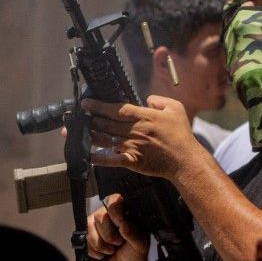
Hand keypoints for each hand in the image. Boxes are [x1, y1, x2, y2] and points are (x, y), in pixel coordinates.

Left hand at [81, 95, 201, 179]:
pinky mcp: (132, 160)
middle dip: (90, 118)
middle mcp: (136, 131)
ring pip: (106, 139)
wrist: (185, 160)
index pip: (117, 109)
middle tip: (77, 115)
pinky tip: (87, 155)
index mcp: (145, 117)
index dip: (100, 105)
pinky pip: (112, 159)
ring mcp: (132, 146)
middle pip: (107, 123)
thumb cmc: (181, 135)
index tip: (86, 103)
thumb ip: (159, 100)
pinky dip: (99, 158)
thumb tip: (146, 99)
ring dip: (90, 134)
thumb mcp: (176, 108)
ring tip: (76, 131)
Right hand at [86, 194, 149, 260]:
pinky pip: (85, 238)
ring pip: (90, 227)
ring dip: (101, 244)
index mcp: (125, 211)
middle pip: (100, 215)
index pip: (115, 200)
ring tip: (112, 250)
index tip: (120, 225)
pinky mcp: (89, 234)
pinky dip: (95, 250)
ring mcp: (97, 224)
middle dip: (108, 234)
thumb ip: (134, 234)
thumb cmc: (135, 252)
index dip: (115, 212)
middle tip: (119, 243)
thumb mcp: (141, 244)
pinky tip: (104, 253)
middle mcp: (109, 214)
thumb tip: (124, 226)